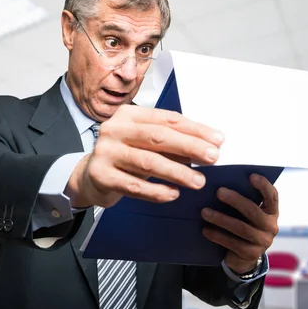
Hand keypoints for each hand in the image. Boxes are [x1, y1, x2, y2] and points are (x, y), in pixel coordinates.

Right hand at [68, 105, 223, 208]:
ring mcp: (106, 152)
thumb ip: (171, 143)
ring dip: (177, 172)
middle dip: (190, 147)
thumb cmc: (125, 156)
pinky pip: (134, 185)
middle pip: (158, 137)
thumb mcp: (146, 142)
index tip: (217, 140)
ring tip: (198, 181)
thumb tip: (207, 148)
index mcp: (129, 115)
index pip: (167, 119)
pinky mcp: (101, 175)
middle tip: (213, 157)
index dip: (195, 129)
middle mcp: (115, 129)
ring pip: (148, 162)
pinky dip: (157, 191)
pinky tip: (173, 193)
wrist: (90, 176)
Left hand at [201, 173, 278, 273]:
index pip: (272, 196)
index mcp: (271, 211)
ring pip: (241, 228)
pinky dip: (217, 235)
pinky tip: (205, 230)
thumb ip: (241, 199)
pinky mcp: (251, 254)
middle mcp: (271, 226)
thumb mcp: (245, 213)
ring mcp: (262, 241)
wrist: (243, 255)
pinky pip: (233, 243)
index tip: (251, 176)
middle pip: (253, 211)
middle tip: (219, 192)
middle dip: (235, 200)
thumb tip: (220, 183)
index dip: (264, 185)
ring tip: (204, 212)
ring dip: (221, 219)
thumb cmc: (242, 224)